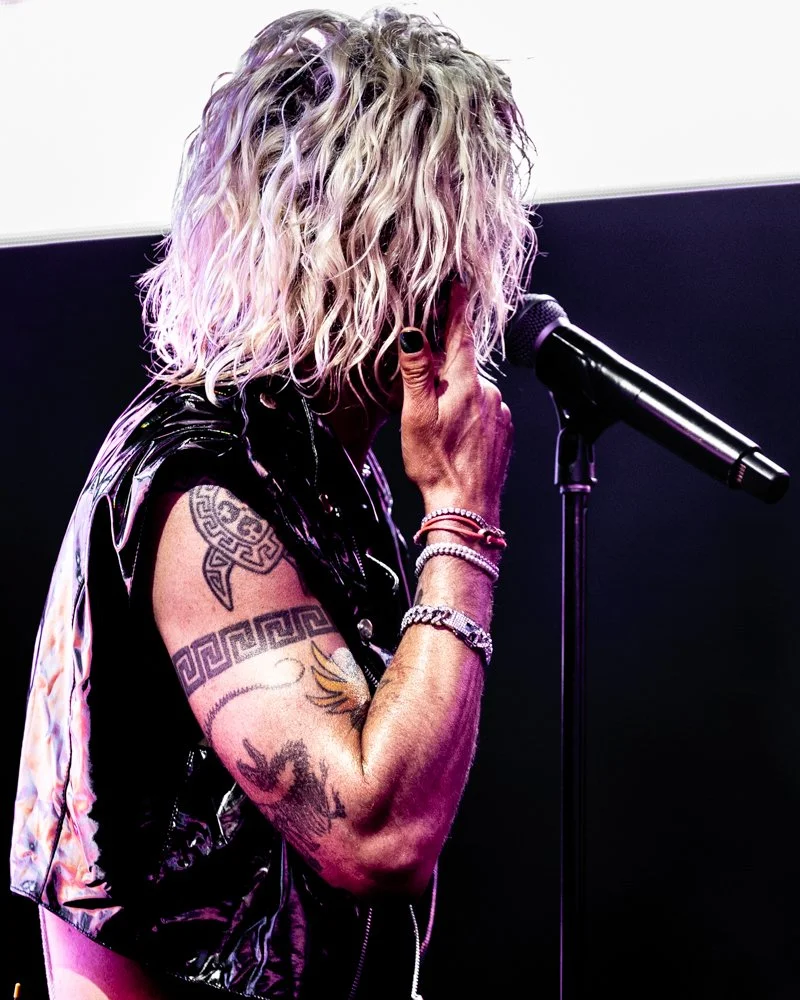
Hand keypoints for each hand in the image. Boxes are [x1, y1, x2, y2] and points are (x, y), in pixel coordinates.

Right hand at [398, 282, 512, 523]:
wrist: (466, 506)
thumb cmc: (437, 466)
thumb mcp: (416, 415)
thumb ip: (417, 372)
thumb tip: (414, 336)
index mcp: (465, 384)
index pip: (462, 334)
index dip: (457, 308)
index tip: (457, 287)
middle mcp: (489, 393)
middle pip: (463, 366)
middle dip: (445, 370)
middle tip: (422, 396)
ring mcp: (499, 413)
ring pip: (473, 390)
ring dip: (456, 396)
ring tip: (437, 427)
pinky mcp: (504, 432)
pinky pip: (484, 410)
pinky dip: (469, 414)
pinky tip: (455, 437)